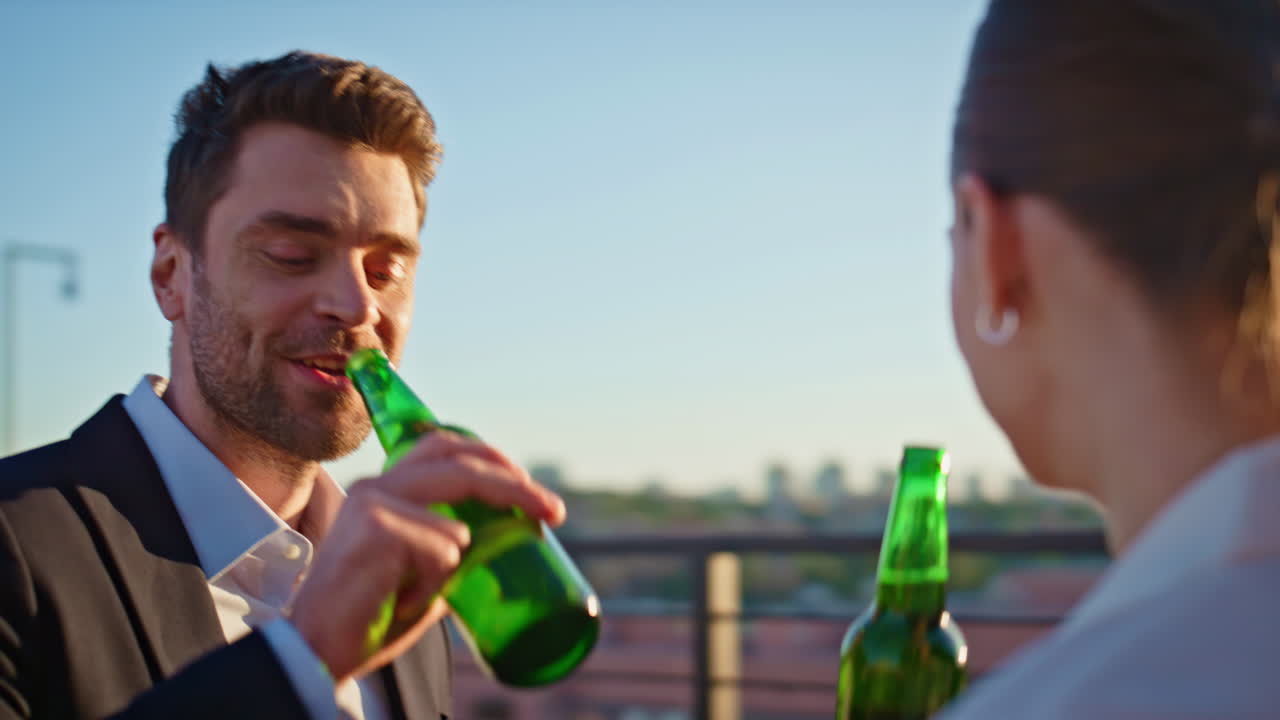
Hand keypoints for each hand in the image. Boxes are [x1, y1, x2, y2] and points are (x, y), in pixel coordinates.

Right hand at [288, 430, 565, 681]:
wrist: (316, 649)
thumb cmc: (368, 616)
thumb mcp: (419, 572)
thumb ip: (450, 548)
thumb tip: (507, 543)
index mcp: (385, 488)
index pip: (444, 446)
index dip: (494, 457)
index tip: (533, 488)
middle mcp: (377, 485)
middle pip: (462, 463)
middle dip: (517, 485)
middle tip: (555, 511)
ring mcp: (375, 503)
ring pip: (457, 523)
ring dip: (453, 566)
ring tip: (414, 595)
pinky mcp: (378, 529)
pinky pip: (443, 552)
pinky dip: (434, 585)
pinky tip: (398, 600)